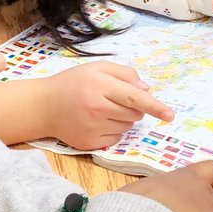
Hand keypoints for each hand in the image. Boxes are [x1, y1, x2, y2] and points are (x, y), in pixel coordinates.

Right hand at [40, 61, 174, 149]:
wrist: (43, 106)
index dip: (154, 106)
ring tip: (103, 109)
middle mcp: (97, 108)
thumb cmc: (72, 83)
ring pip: (127, 127)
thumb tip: (146, 89)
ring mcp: (93, 128)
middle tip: (116, 99)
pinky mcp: (90, 143)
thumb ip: (123, 74)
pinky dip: (113, 130)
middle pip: (134, 114)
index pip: (134, 97)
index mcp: (99, 86)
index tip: (169, 115)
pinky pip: (116, 139)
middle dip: (134, 108)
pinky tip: (97, 121)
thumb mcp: (96, 68)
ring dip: (123, 119)